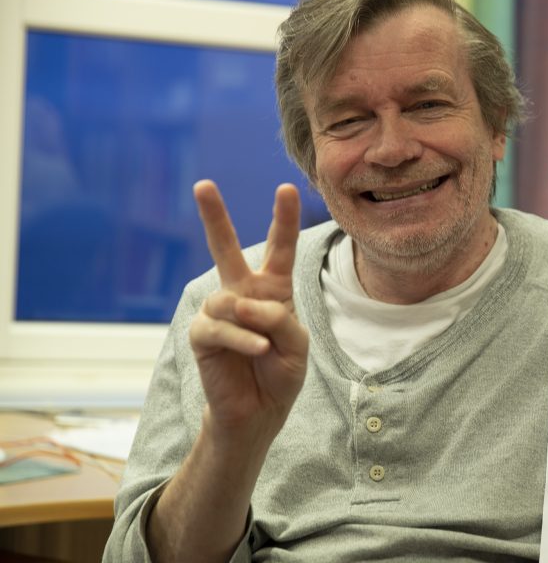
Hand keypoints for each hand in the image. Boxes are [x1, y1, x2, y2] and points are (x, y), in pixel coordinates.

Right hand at [189, 180, 307, 443]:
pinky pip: (220, 327)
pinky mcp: (201, 335)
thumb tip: (242, 305)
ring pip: (232, 301)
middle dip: (214, 216)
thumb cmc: (279, 374)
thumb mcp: (296, 345)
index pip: (280, 249)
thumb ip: (279, 319)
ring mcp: (219, 312)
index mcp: (273, 290)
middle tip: (203, 185)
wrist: (258, 412)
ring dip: (255, 324)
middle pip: (227, 248)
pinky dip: (242, 340)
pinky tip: (257, 350)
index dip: (283, 219)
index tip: (287, 188)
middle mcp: (242, 293)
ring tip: (266, 347)